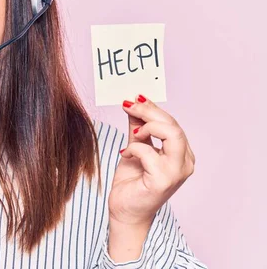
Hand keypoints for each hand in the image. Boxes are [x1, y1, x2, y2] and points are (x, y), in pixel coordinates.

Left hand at [108, 94, 195, 226]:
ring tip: (133, 132)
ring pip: (172, 135)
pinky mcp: (163, 181)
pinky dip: (135, 148)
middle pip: (173, 126)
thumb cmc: (133, 182)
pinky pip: (149, 153)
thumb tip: (134, 104)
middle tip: (129, 105)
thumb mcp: (135, 148)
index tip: (135, 98)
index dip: (153, 109)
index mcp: (181, 153)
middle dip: (150, 112)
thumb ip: (137, 128)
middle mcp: (185, 162)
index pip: (172, 123)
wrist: (125, 211)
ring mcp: (176, 172)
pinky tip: (125, 154)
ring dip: (148, 126)